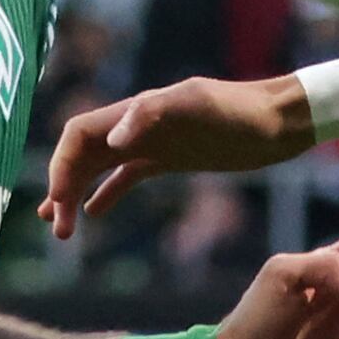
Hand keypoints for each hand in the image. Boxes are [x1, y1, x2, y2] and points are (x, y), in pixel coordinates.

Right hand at [45, 74, 304, 234]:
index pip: (79, 134)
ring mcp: (152, 141)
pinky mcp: (169, 157)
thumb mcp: (199, 107)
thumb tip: (111, 141)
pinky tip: (93, 214)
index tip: (58, 202)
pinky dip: (106, 193)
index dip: (61, 165)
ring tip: (61, 228)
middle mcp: (137, 125)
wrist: (280, 120)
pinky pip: (126, 175)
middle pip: (82, 154)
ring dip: (75, 193)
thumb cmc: (243, 112)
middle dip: (62, 188)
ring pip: (98, 166)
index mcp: (136, 110)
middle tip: (58, 231)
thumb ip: (151, 115)